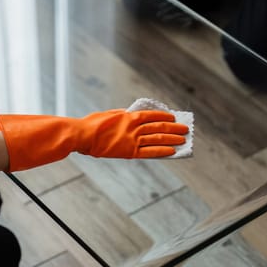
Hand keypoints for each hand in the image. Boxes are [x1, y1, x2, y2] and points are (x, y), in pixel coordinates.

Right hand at [0, 109, 188, 171]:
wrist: (81, 136)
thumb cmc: (90, 125)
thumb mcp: (108, 115)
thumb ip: (121, 115)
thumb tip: (130, 115)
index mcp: (128, 116)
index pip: (152, 115)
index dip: (164, 116)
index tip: (173, 117)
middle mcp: (133, 126)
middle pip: (159, 126)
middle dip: (174, 127)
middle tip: (185, 129)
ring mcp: (132, 139)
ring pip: (158, 138)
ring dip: (173, 138)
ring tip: (183, 140)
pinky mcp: (129, 151)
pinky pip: (150, 151)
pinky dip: (162, 151)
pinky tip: (172, 152)